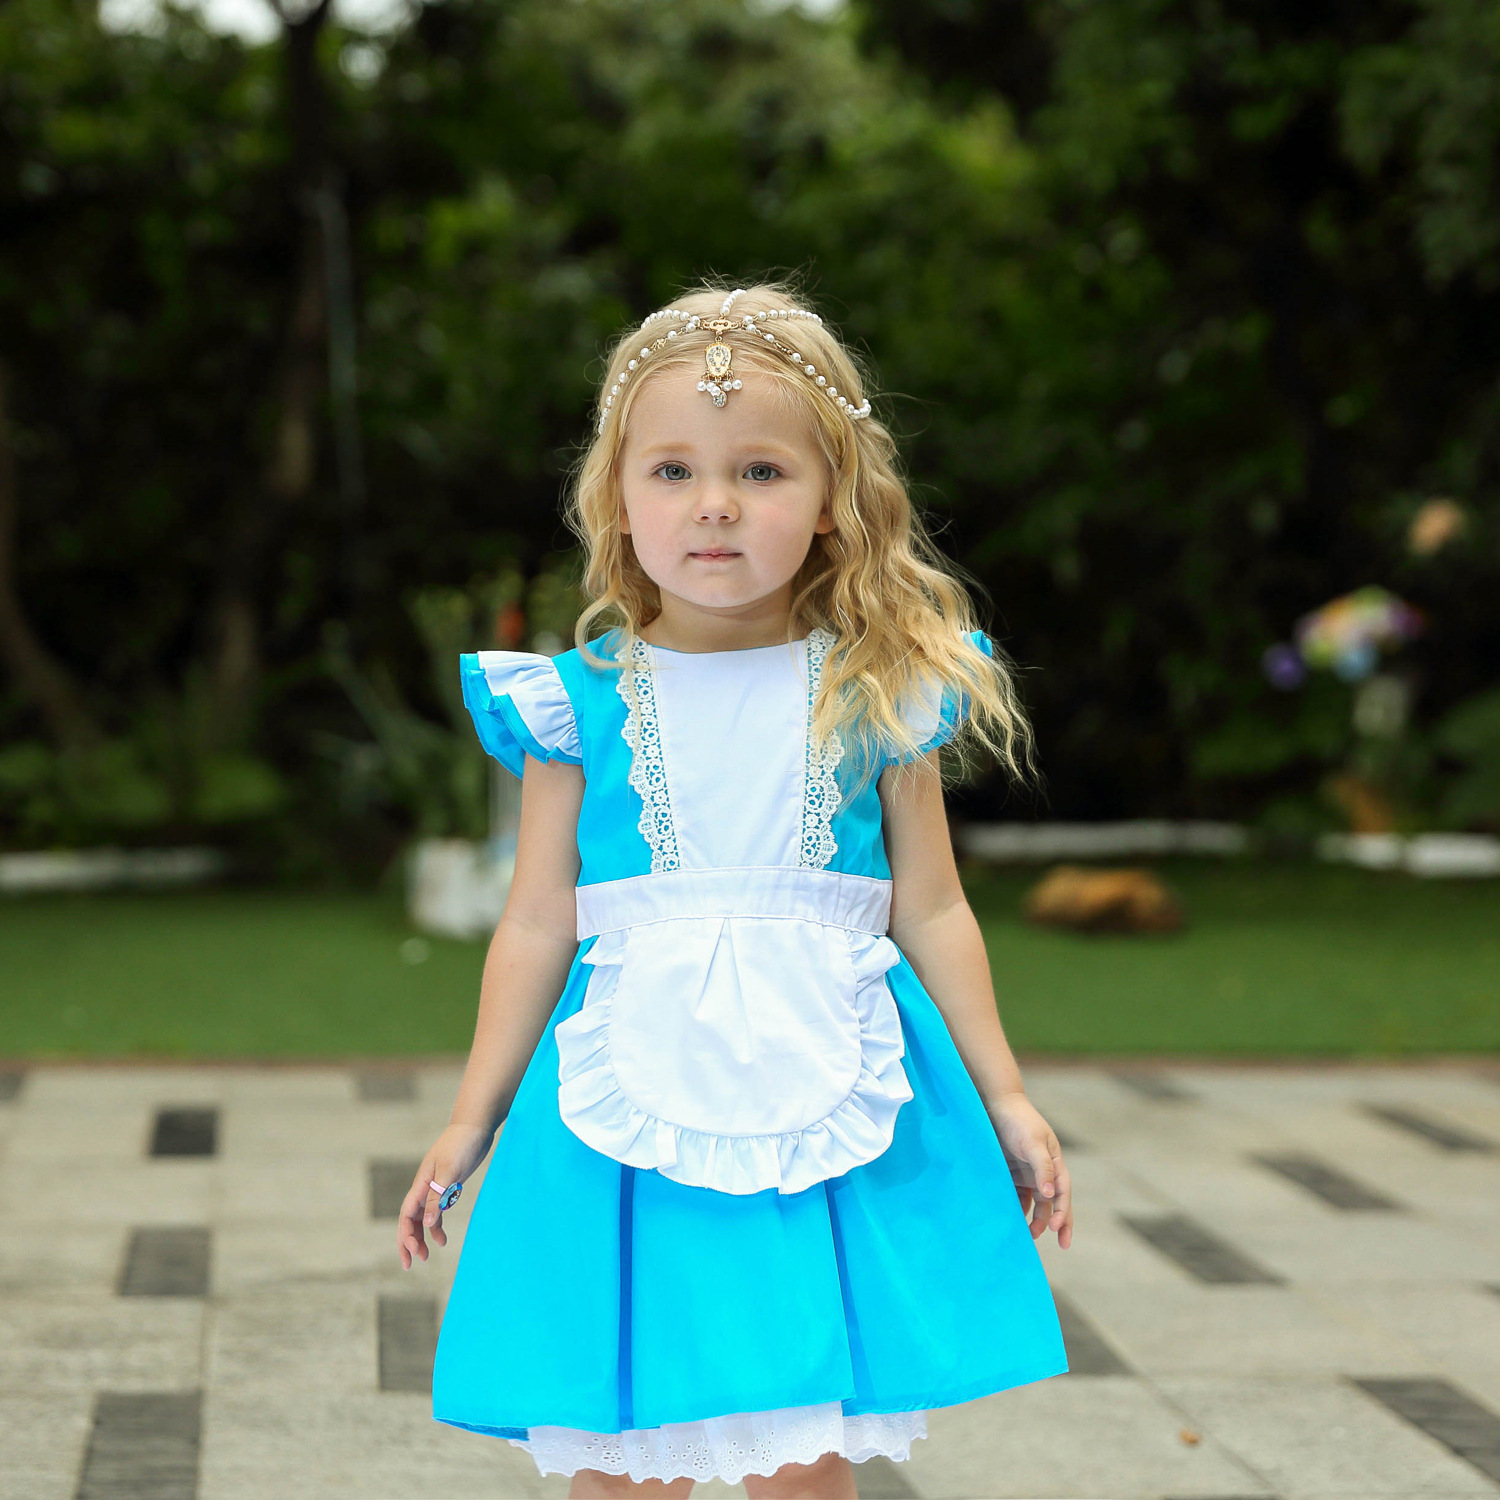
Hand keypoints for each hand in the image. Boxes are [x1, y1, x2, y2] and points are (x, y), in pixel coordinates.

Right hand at [396, 1121, 495, 1269]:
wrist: (474, 1126)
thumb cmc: (461, 1145)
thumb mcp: (450, 1172)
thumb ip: (438, 1197)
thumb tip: (429, 1223)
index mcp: (421, 1184)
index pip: (407, 1215)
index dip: (406, 1236)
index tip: (412, 1254)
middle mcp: (424, 1187)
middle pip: (410, 1220)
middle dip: (408, 1242)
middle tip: (411, 1264)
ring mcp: (435, 1187)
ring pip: (423, 1218)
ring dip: (423, 1236)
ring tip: (429, 1256)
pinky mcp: (448, 1186)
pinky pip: (437, 1211)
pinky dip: (437, 1226)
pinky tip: (442, 1239)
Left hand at [983, 1091, 1072, 1248]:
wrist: (995, 1105)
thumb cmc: (1019, 1122)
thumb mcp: (1034, 1143)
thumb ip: (1043, 1168)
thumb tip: (1052, 1196)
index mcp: (1054, 1163)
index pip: (1063, 1194)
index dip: (1063, 1212)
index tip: (1056, 1229)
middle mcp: (1043, 1172)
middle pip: (1053, 1203)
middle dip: (1056, 1223)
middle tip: (1061, 1245)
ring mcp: (1026, 1174)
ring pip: (1034, 1204)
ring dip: (1034, 1220)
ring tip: (1027, 1236)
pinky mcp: (1010, 1175)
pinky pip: (1016, 1197)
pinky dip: (1016, 1210)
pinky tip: (1011, 1221)